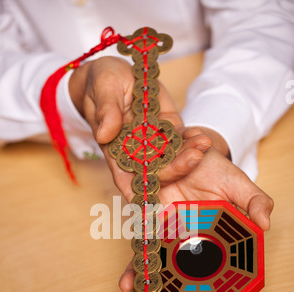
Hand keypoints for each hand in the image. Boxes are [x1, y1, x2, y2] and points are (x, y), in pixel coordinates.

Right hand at [69, 57, 212, 199]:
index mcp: (114, 149)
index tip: (152, 204)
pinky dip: (191, 140)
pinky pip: (180, 139)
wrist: (116, 72)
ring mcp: (153, 142)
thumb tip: (105, 134)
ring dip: (189, 155)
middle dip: (175, 167)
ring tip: (203, 145)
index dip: (137, 191)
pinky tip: (203, 138)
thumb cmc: (102, 80)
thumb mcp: (103, 88)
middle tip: (193, 159)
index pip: (125, 178)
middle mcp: (135, 151)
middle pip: (155, 169)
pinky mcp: (167, 130)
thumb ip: (106, 110)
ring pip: (171, 156)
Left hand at [119, 147, 273, 291]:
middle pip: (193, 283)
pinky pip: (141, 251)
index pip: (229, 275)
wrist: (183, 147)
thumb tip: (264, 223)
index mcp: (220, 240)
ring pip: (166, 274)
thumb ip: (254, 201)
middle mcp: (195, 245)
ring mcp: (172, 238)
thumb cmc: (214, 169)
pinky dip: (134, 269)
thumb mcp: (238, 183)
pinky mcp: (150, 226)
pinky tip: (128, 286)